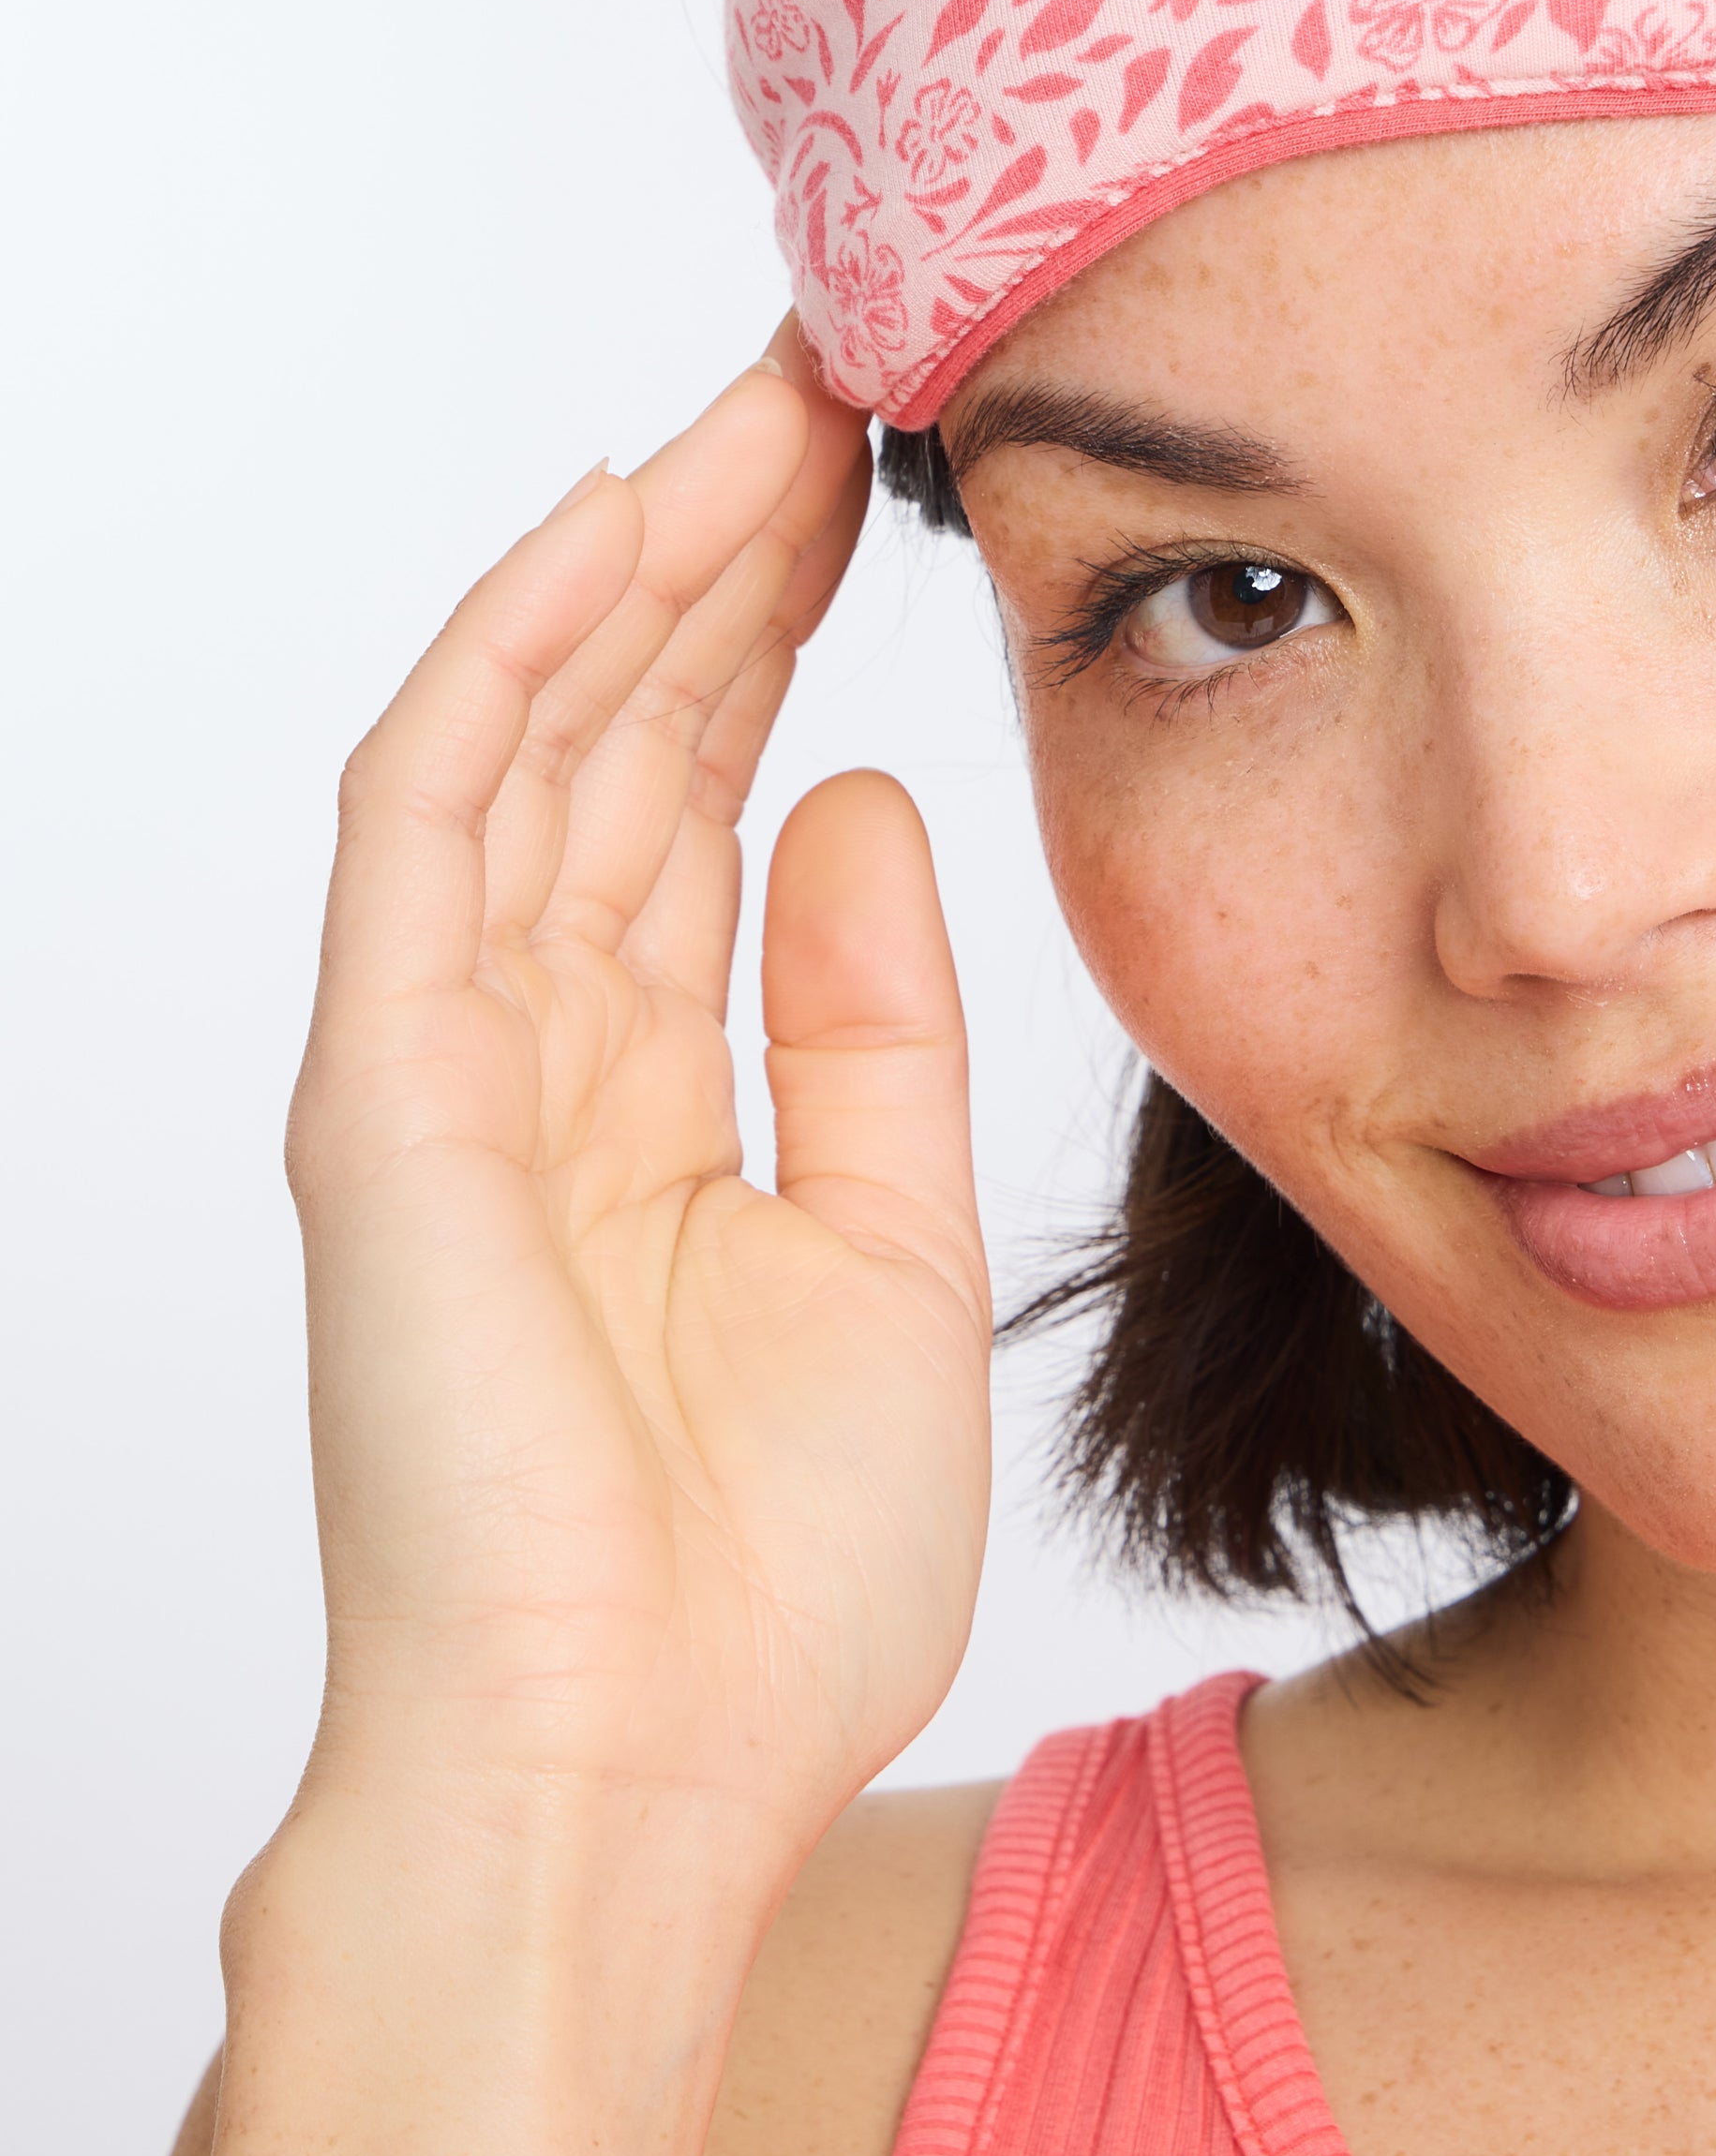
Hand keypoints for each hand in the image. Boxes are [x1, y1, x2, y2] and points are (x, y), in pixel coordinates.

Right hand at [283, 339, 991, 1895]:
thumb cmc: (760, 1588)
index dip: (779, 636)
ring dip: (641, 559)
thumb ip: (871, 1024)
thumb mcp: (893, 1253)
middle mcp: (531, 1058)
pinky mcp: (382, 1089)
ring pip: (533, 737)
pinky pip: (434, 819)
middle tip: (834, 369)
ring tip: (762, 396)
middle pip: (621, 737)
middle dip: (723, 548)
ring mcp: (442, 1066)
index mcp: (649, 1106)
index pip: (703, 803)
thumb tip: (857, 797)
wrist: (638, 1786)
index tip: (888, 486)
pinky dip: (516, 661)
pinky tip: (617, 529)